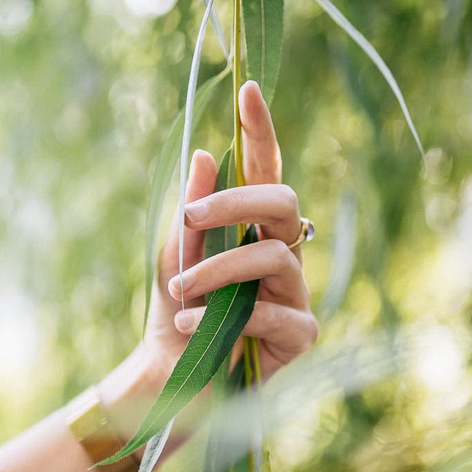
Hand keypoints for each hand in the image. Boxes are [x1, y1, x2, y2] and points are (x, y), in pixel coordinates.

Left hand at [144, 79, 318, 386]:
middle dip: (236, 202)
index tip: (248, 90)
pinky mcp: (299, 336)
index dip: (261, 132)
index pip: (265, 173)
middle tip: (190, 216)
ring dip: (217, 271)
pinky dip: (225, 317)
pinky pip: (273, 312)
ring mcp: (296, 294)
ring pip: (273, 257)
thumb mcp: (174, 261)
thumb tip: (203, 153)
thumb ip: (190, 215)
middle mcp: (283, 256)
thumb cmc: (179, 317)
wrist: (173, 381)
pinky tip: (191, 326)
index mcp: (255, 232)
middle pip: (283, 203)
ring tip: (178, 293)